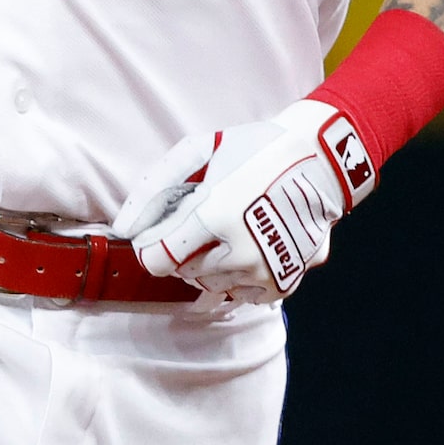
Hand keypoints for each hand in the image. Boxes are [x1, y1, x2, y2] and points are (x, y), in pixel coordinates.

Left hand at [112, 98, 376, 303]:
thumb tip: (123, 228)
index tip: (157, 235)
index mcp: (216, 216)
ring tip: (229, 230)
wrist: (320, 159)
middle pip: (184, 272)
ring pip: (212, 285)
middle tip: (203, 222)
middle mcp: (241, 252)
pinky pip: (242, 295)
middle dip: (184, 250)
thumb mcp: (199, 150)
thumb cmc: (254, 149)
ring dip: (210, 264)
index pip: (158, 259)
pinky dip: (238, 277)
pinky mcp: (283, 283)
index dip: (151, 247)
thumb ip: (155, 188)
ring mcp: (265, 271)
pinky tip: (248, 247)